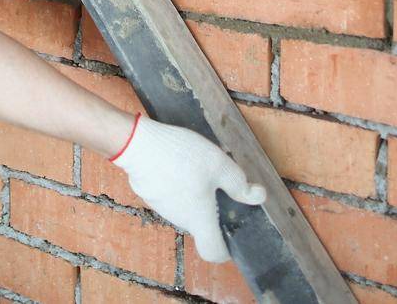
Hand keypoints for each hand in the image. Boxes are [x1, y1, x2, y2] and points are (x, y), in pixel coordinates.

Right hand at [110, 114, 267, 262]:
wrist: (137, 144)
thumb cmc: (181, 157)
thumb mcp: (219, 165)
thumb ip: (239, 183)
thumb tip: (258, 196)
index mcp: (199, 220)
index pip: (214, 253)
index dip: (227, 249)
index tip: (233, 233)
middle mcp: (180, 220)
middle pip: (201, 226)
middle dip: (213, 209)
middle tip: (219, 183)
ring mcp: (162, 208)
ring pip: (185, 208)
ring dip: (194, 194)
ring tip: (198, 165)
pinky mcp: (150, 193)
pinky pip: (171, 196)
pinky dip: (178, 185)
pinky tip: (178, 161)